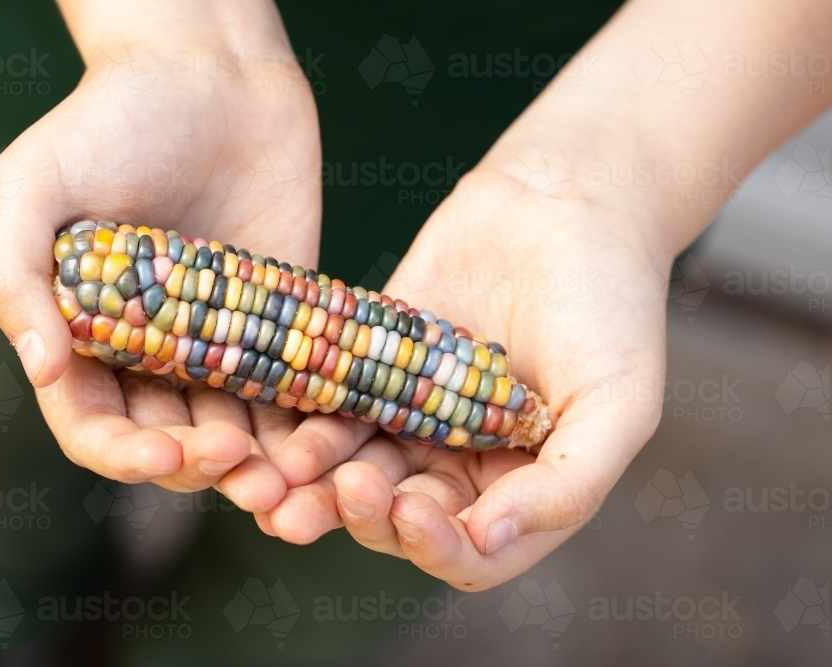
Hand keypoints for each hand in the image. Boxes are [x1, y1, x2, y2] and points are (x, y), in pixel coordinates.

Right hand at [0, 1, 319, 510]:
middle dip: (204, 469)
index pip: (94, 426)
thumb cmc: (110, 119)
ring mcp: (220, 338)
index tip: (166, 455)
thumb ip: (15, 276)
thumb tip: (42, 369)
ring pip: (238, 428)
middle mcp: (152, 351)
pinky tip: (334, 444)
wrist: (211, 72)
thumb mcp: (33, 183)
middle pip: (172, 440)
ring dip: (264, 467)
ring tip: (295, 486)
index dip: (124, 455)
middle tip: (246, 474)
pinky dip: (312, 421)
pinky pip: (296, 383)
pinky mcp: (282, 318)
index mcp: (85, 335)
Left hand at [255, 169, 666, 589]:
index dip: (437, 548)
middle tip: (346, 487)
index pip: (471, 552)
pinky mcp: (378, 367)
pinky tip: (285, 426)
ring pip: (358, 470)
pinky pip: (337, 408)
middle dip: (369, 515)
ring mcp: (416, 414)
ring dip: (321, 484)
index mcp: (523, 485)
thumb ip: (567, 484)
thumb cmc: (611, 304)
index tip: (409, 513)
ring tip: (287, 475)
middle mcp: (464, 460)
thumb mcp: (619, 403)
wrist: (564, 201)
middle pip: (402, 518)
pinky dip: (310, 423)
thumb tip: (487, 539)